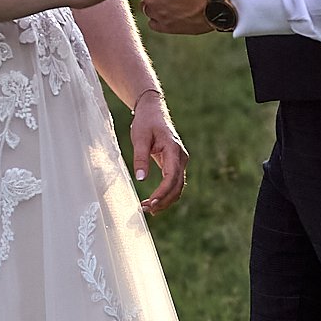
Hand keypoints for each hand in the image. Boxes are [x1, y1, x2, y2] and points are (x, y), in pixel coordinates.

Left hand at [129, 90, 188, 214]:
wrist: (153, 110)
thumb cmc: (146, 122)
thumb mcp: (139, 138)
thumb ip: (140, 158)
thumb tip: (140, 179)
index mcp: (174, 150)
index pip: (171, 177)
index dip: (162, 193)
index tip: (149, 203)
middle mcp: (181, 157)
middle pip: (177, 186)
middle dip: (163, 201)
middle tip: (146, 210)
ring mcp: (180, 161)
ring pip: (177, 187)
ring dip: (165, 200)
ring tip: (148, 210)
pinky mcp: (175, 163)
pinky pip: (174, 183)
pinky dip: (166, 194)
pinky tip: (154, 202)